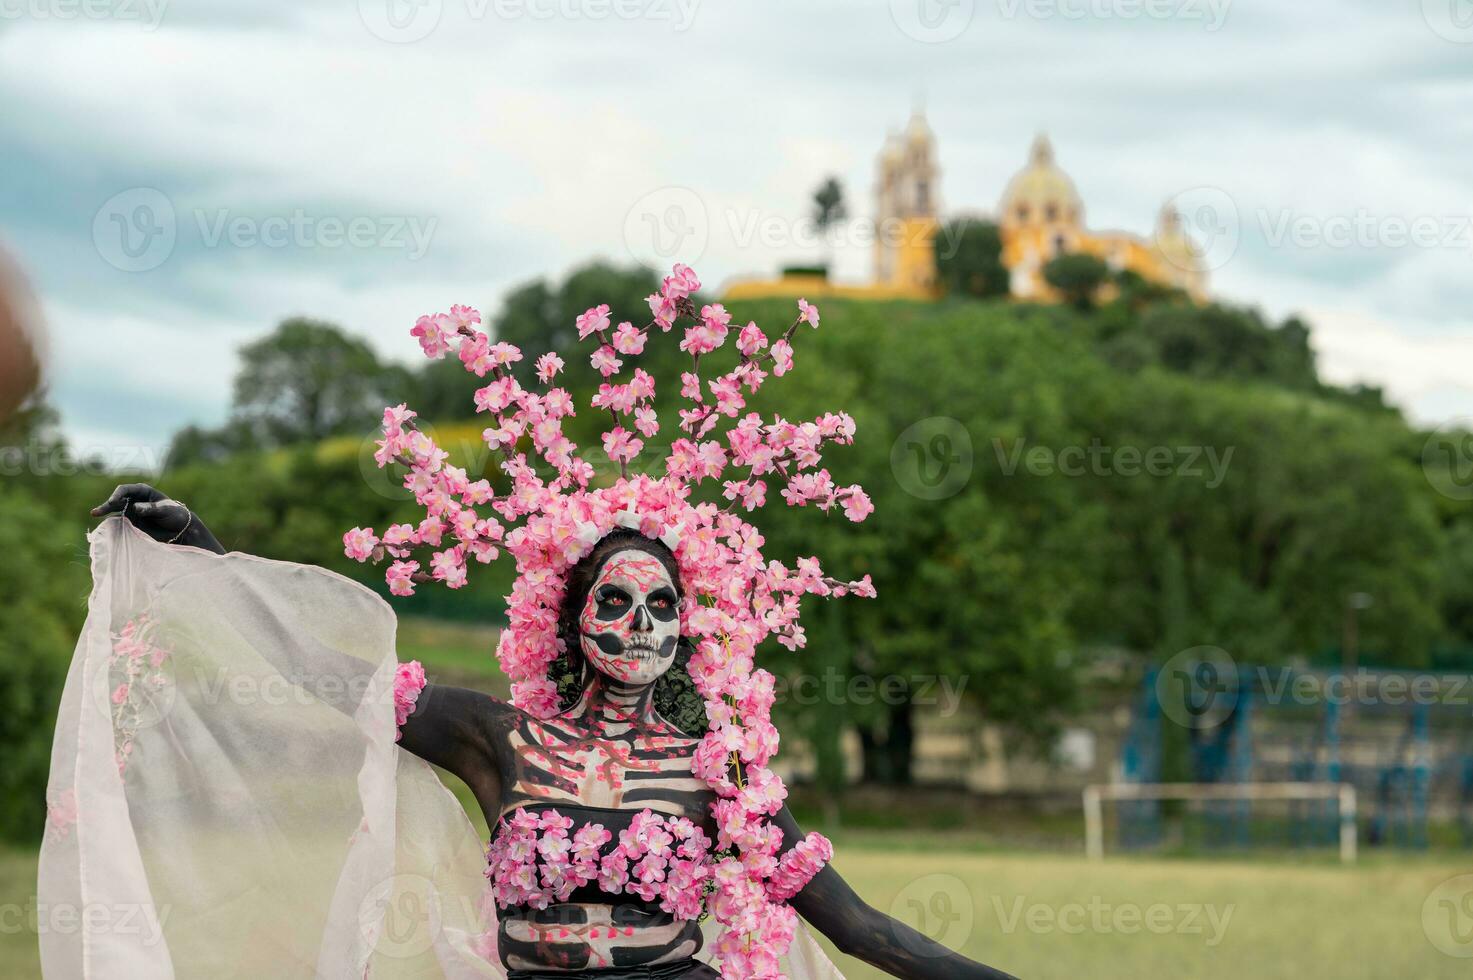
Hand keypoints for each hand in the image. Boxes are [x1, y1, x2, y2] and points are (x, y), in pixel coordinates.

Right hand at [91, 483, 224, 553]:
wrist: (181, 530)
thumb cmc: (176, 515)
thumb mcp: (165, 511)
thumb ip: (151, 509)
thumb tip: (136, 508)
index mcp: (143, 492)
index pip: (125, 490)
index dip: (117, 495)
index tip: (113, 502)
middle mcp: (135, 501)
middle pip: (116, 501)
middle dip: (106, 506)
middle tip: (95, 513)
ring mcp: (132, 513)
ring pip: (115, 513)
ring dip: (106, 516)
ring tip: (96, 520)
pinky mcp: (132, 524)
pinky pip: (119, 524)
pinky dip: (112, 526)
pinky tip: (105, 531)